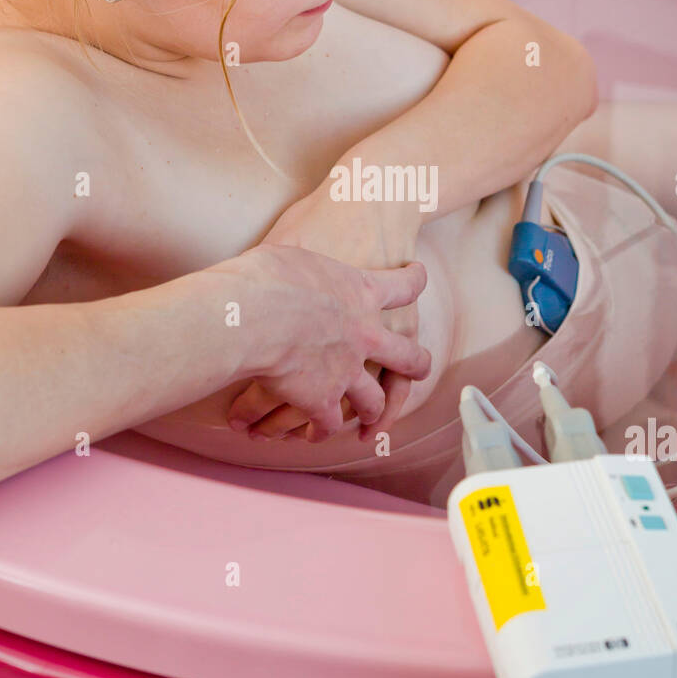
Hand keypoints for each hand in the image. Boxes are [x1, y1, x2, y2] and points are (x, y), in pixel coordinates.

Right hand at [228, 185, 422, 440]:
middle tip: (420, 368)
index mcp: (363, 292)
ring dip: (374, 413)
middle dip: (416, 364)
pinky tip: (314, 434)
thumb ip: (306, 258)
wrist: (256, 311)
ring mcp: (348, 371)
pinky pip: (329, 423)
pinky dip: (321, 430)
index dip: (414, 280)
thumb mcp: (296, 243)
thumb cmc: (268, 271)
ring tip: (372, 423)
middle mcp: (366, 334)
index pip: (403, 284)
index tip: (419, 274)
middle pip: (407, 355)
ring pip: (373, 400)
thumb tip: (288, 248)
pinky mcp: (321, 400)